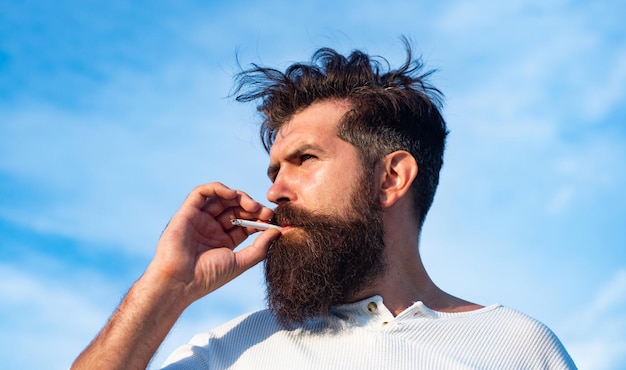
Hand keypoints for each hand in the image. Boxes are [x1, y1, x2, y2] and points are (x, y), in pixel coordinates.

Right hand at [145, 182, 279, 306]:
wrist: (180, 282)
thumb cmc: (208, 276)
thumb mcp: (240, 262)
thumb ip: (260, 247)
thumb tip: (277, 231)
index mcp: (224, 240)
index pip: (245, 222)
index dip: (259, 218)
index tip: (272, 219)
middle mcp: (211, 228)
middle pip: (235, 208)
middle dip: (252, 207)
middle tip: (265, 211)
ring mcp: (199, 219)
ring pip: (221, 198)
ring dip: (239, 197)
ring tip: (251, 205)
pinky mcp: (187, 212)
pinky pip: (201, 192)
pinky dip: (218, 188)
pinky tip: (232, 194)